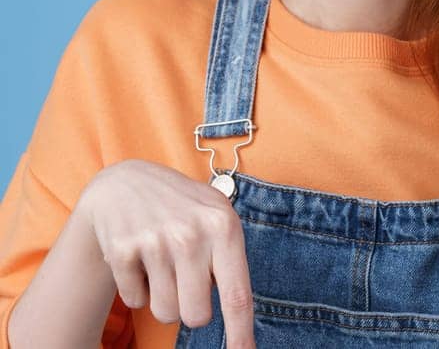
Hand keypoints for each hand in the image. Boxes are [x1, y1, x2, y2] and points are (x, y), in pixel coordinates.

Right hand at [79, 159, 255, 347]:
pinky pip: (135, 303)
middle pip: (196, 316)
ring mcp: (154, 242)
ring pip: (165, 313)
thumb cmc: (184, 209)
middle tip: (187, 285)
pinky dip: (138, 290)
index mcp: (224, 227)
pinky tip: (140, 261)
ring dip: (165, 301)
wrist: (126, 182)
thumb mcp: (218, 219)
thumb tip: (239, 316)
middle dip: (193, 311)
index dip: (241, 332)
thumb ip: (230, 260)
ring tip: (164, 269)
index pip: (237, 294)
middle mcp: (190, 235)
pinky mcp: (121, 251)